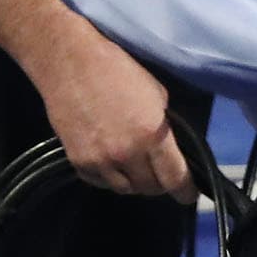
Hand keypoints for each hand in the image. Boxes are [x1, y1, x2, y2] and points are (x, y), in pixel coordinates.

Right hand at [32, 30, 191, 197]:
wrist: (69, 62)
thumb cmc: (116, 69)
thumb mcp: (155, 94)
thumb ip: (164, 127)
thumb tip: (170, 149)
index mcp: (152, 135)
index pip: (175, 179)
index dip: (186, 191)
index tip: (188, 194)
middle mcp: (127, 154)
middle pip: (151, 188)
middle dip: (159, 182)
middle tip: (158, 171)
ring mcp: (100, 161)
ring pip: (125, 189)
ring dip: (133, 180)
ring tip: (132, 165)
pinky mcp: (78, 161)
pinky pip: (100, 182)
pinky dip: (109, 176)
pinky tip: (109, 160)